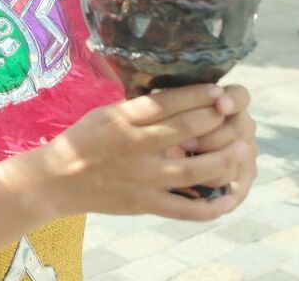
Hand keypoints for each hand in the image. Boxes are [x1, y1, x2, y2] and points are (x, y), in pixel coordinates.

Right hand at [37, 85, 251, 220]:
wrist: (57, 180)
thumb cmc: (83, 140)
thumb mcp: (106, 113)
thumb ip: (139, 108)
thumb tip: (179, 96)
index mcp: (123, 119)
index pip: (167, 102)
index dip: (198, 94)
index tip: (219, 90)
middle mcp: (133, 146)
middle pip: (185, 130)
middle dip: (215, 119)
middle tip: (235, 113)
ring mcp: (140, 178)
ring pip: (192, 170)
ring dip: (222, 158)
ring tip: (242, 148)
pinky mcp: (143, 203)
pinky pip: (183, 208)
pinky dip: (209, 206)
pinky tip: (228, 198)